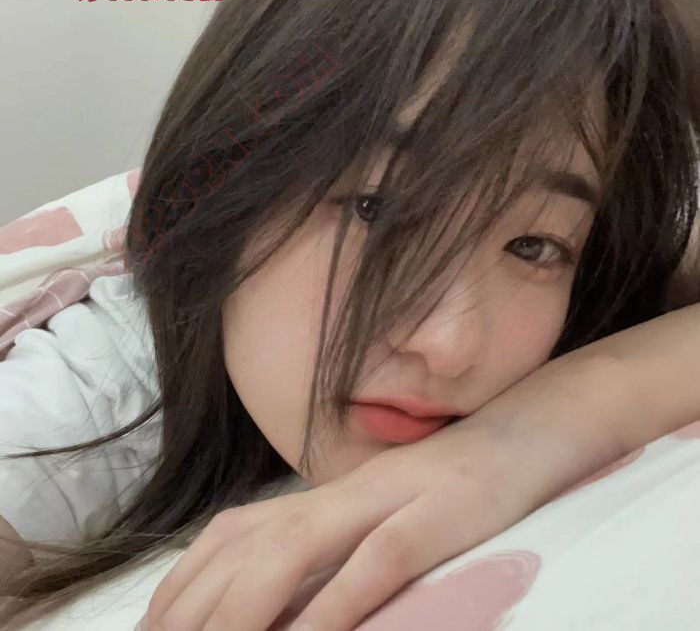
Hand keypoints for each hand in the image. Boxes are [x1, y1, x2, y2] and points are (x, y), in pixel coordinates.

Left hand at [136, 355, 642, 630]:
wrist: (522, 433)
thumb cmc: (448, 486)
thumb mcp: (380, 515)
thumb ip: (331, 548)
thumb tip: (285, 599)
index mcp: (326, 494)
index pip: (232, 534)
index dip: (183, 584)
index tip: (155, 628)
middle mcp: (343, 493)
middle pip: (247, 547)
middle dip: (195, 608)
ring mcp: (389, 500)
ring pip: (295, 550)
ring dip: (243, 610)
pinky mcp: (437, 515)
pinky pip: (377, 562)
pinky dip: (335, 606)